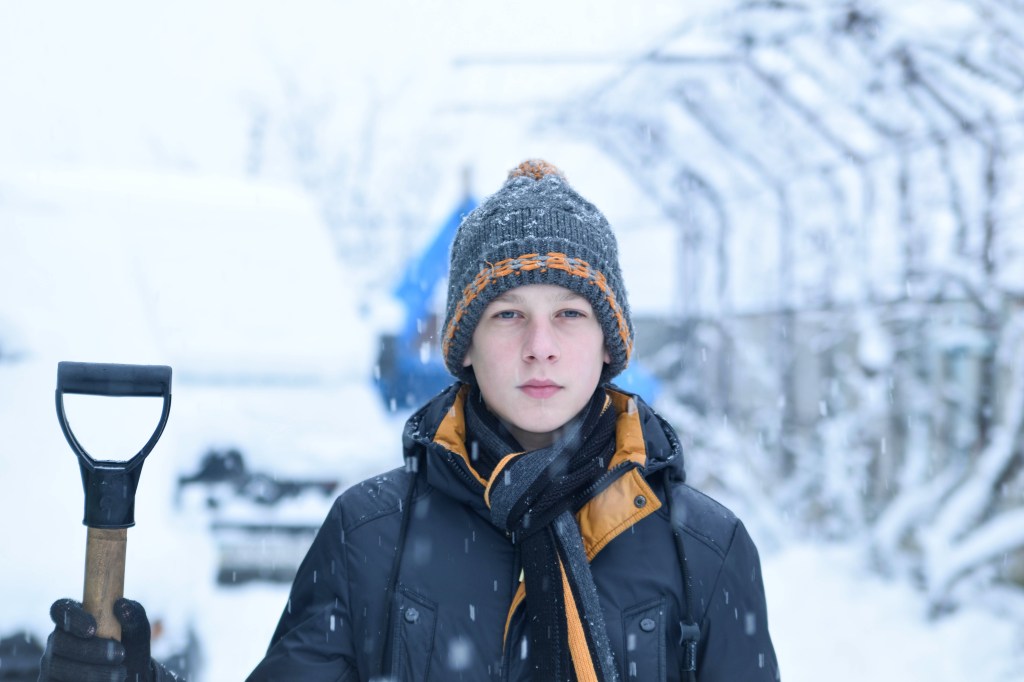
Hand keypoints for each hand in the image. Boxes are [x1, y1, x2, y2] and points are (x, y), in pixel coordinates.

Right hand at [38, 597, 154, 681]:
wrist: (130, 675)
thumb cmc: (129, 645)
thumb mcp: (137, 629)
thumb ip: (133, 614)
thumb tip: (121, 606)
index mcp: (74, 618)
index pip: (61, 609)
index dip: (73, 618)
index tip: (92, 629)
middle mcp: (57, 640)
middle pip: (58, 641)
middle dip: (90, 650)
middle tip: (120, 654)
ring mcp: (51, 665)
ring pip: (59, 667)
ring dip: (91, 672)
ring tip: (120, 673)